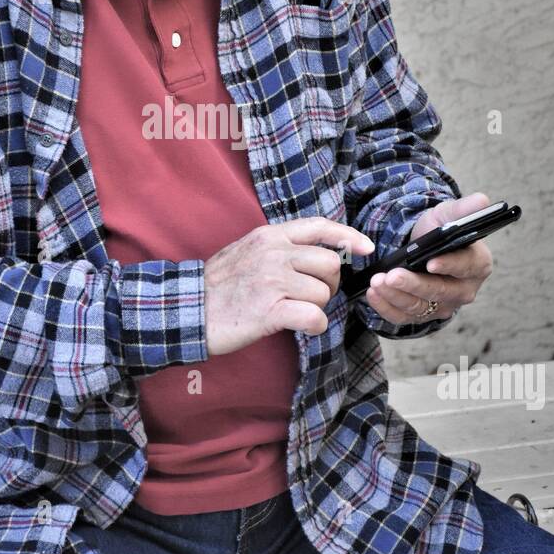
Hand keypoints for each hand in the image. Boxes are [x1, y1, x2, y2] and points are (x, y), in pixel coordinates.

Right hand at [205, 216, 375, 355]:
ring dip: (316, 307)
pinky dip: (313, 326)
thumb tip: (314, 252)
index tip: (366, 249)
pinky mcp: (270, 311)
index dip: (348, 237)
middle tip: (310, 297)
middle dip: (329, 285)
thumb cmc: (217, 286)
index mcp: (269, 235)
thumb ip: (278, 247)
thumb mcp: (246, 250)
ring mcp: (272, 281)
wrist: (187, 310)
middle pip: (330, 264)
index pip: (319, 226)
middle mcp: (273, 253)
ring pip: (323, 293)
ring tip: (293, 312)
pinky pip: (314, 317)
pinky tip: (298, 326)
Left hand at [364, 191, 493, 325]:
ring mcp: (444, 306)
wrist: (419, 246)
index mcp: (478, 264)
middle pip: (440, 292)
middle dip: (414, 284)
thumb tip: (482, 200)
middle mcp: (464, 290)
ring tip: (377, 282)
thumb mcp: (448, 215)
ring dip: (396, 296)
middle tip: (391, 275)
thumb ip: (464, 209)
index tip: (430, 263)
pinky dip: (386, 308)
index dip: (449, 265)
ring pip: (420, 307)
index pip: (466, 267)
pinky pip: (404, 317)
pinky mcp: (423, 315)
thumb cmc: (438, 230)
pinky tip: (373, 295)